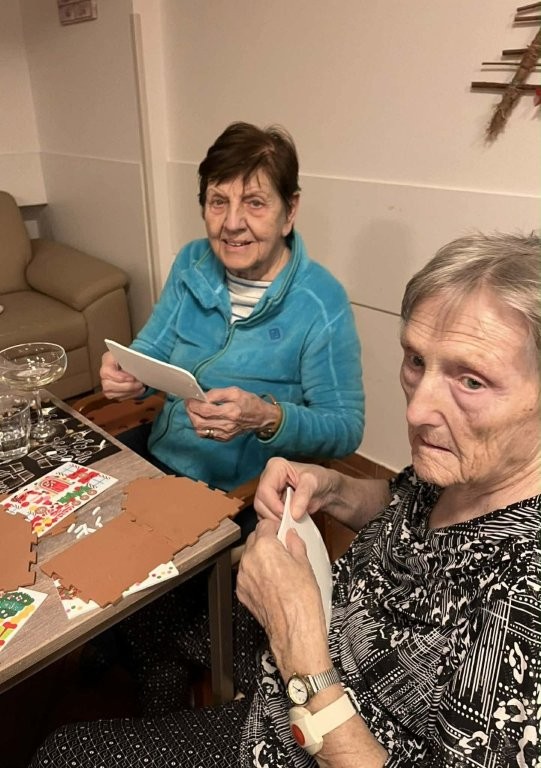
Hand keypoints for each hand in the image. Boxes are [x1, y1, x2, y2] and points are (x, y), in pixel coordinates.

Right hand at [100, 351, 145, 400]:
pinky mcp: (112, 393)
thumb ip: (132, 357)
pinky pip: (120, 398)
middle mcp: (104, 374)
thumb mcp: (131, 353)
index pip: (106, 372)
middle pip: (108, 385)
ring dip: (130, 392)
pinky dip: (131, 395)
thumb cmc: (130, 356)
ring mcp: (107, 385)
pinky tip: (140, 390)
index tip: (132, 377)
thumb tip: (138, 365)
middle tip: (139, 383)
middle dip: (126, 386)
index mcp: (107, 361)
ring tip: (141, 387)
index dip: (119, 377)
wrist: (131, 362)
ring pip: (113, 394)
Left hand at [185, 386, 277, 441]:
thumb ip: (218, 393)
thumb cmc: (250, 403)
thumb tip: (203, 396)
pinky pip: (206, 435)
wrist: (262, 418)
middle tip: (189, 404)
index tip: (190, 398)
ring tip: (194, 411)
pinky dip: (200, 427)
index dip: (194, 404)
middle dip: (190, 412)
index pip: (205, 410)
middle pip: (199, 422)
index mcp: (231, 412)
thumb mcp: (236, 392)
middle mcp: (227, 425)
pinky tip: (201, 419)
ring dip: (193, 420)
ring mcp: (225, 434)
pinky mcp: (224, 438)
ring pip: (201, 430)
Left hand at [236, 519, 328, 676]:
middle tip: (282, 549)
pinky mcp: (242, 593)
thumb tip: (292, 537)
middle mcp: (249, 560)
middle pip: (254, 540)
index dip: (275, 527)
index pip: (264, 525)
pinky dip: (256, 576)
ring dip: (260, 559)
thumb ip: (295, 545)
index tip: (281, 531)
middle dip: (266, 542)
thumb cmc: (301, 600)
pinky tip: (272, 583)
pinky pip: (247, 576)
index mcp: (264, 547)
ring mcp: (243, 577)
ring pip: (249, 558)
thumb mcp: (305, 564)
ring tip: (278, 569)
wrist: (294, 629)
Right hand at [254, 457, 336, 521]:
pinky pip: (266, 517)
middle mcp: (268, 479)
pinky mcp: (271, 504)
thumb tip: (293, 513)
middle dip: (274, 514)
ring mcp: (268, 493)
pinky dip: (276, 523)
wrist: (326, 489)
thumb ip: (303, 496)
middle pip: (260, 502)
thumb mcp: (314, 483)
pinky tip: (287, 523)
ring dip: (274, 520)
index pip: (265, 489)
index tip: (287, 514)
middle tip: (289, 520)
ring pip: (261, 511)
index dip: (274, 504)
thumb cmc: (320, 479)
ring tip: (290, 522)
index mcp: (275, 467)